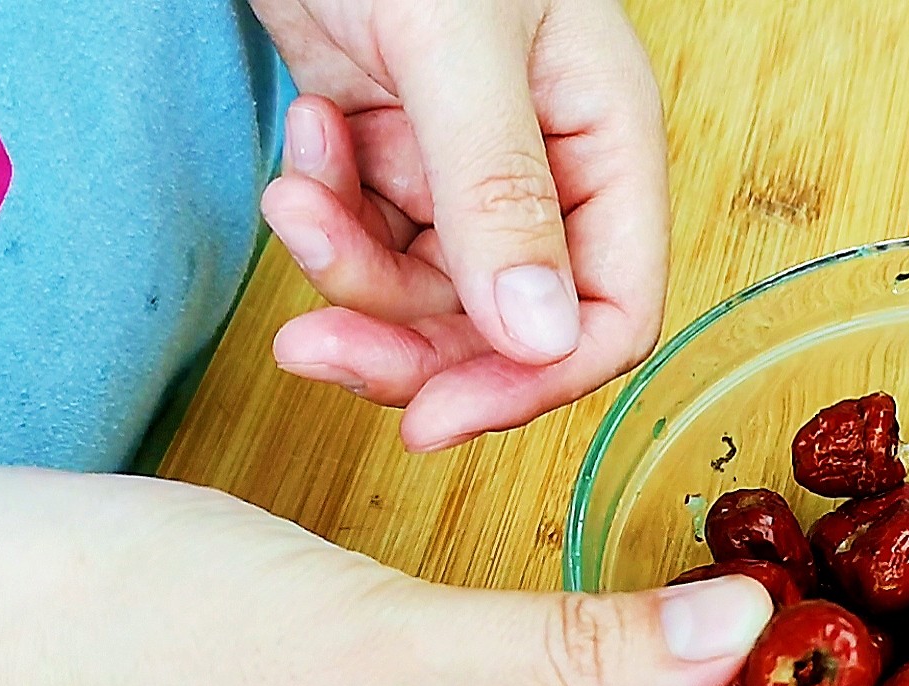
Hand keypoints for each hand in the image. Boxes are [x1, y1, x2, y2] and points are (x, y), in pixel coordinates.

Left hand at [252, 0, 666, 451]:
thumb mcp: (459, 46)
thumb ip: (503, 190)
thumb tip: (545, 340)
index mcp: (606, 139)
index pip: (614, 312)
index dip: (532, 380)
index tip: (437, 417)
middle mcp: (551, 168)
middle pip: (507, 325)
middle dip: (408, 345)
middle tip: (316, 351)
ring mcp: (471, 164)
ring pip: (428, 294)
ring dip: (348, 271)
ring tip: (294, 199)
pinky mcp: (396, 151)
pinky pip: (372, 238)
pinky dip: (325, 214)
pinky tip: (303, 144)